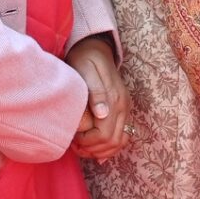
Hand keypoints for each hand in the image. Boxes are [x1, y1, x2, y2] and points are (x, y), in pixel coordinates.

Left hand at [66, 36, 128, 160]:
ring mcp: (125, 109)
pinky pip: (122, 135)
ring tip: (83, 147)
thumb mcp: (85, 71)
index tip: (73, 138)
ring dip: (102, 150)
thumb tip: (102, 114)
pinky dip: (110, 146)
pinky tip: (96, 148)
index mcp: (114, 99)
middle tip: (76, 146)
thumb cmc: (85, 60)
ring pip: (119, 142)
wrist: (95, 48)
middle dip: (93, 149)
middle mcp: (123, 107)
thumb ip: (95, 92)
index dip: (88, 142)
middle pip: (113, 142)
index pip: (104, 135)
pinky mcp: (123, 110)